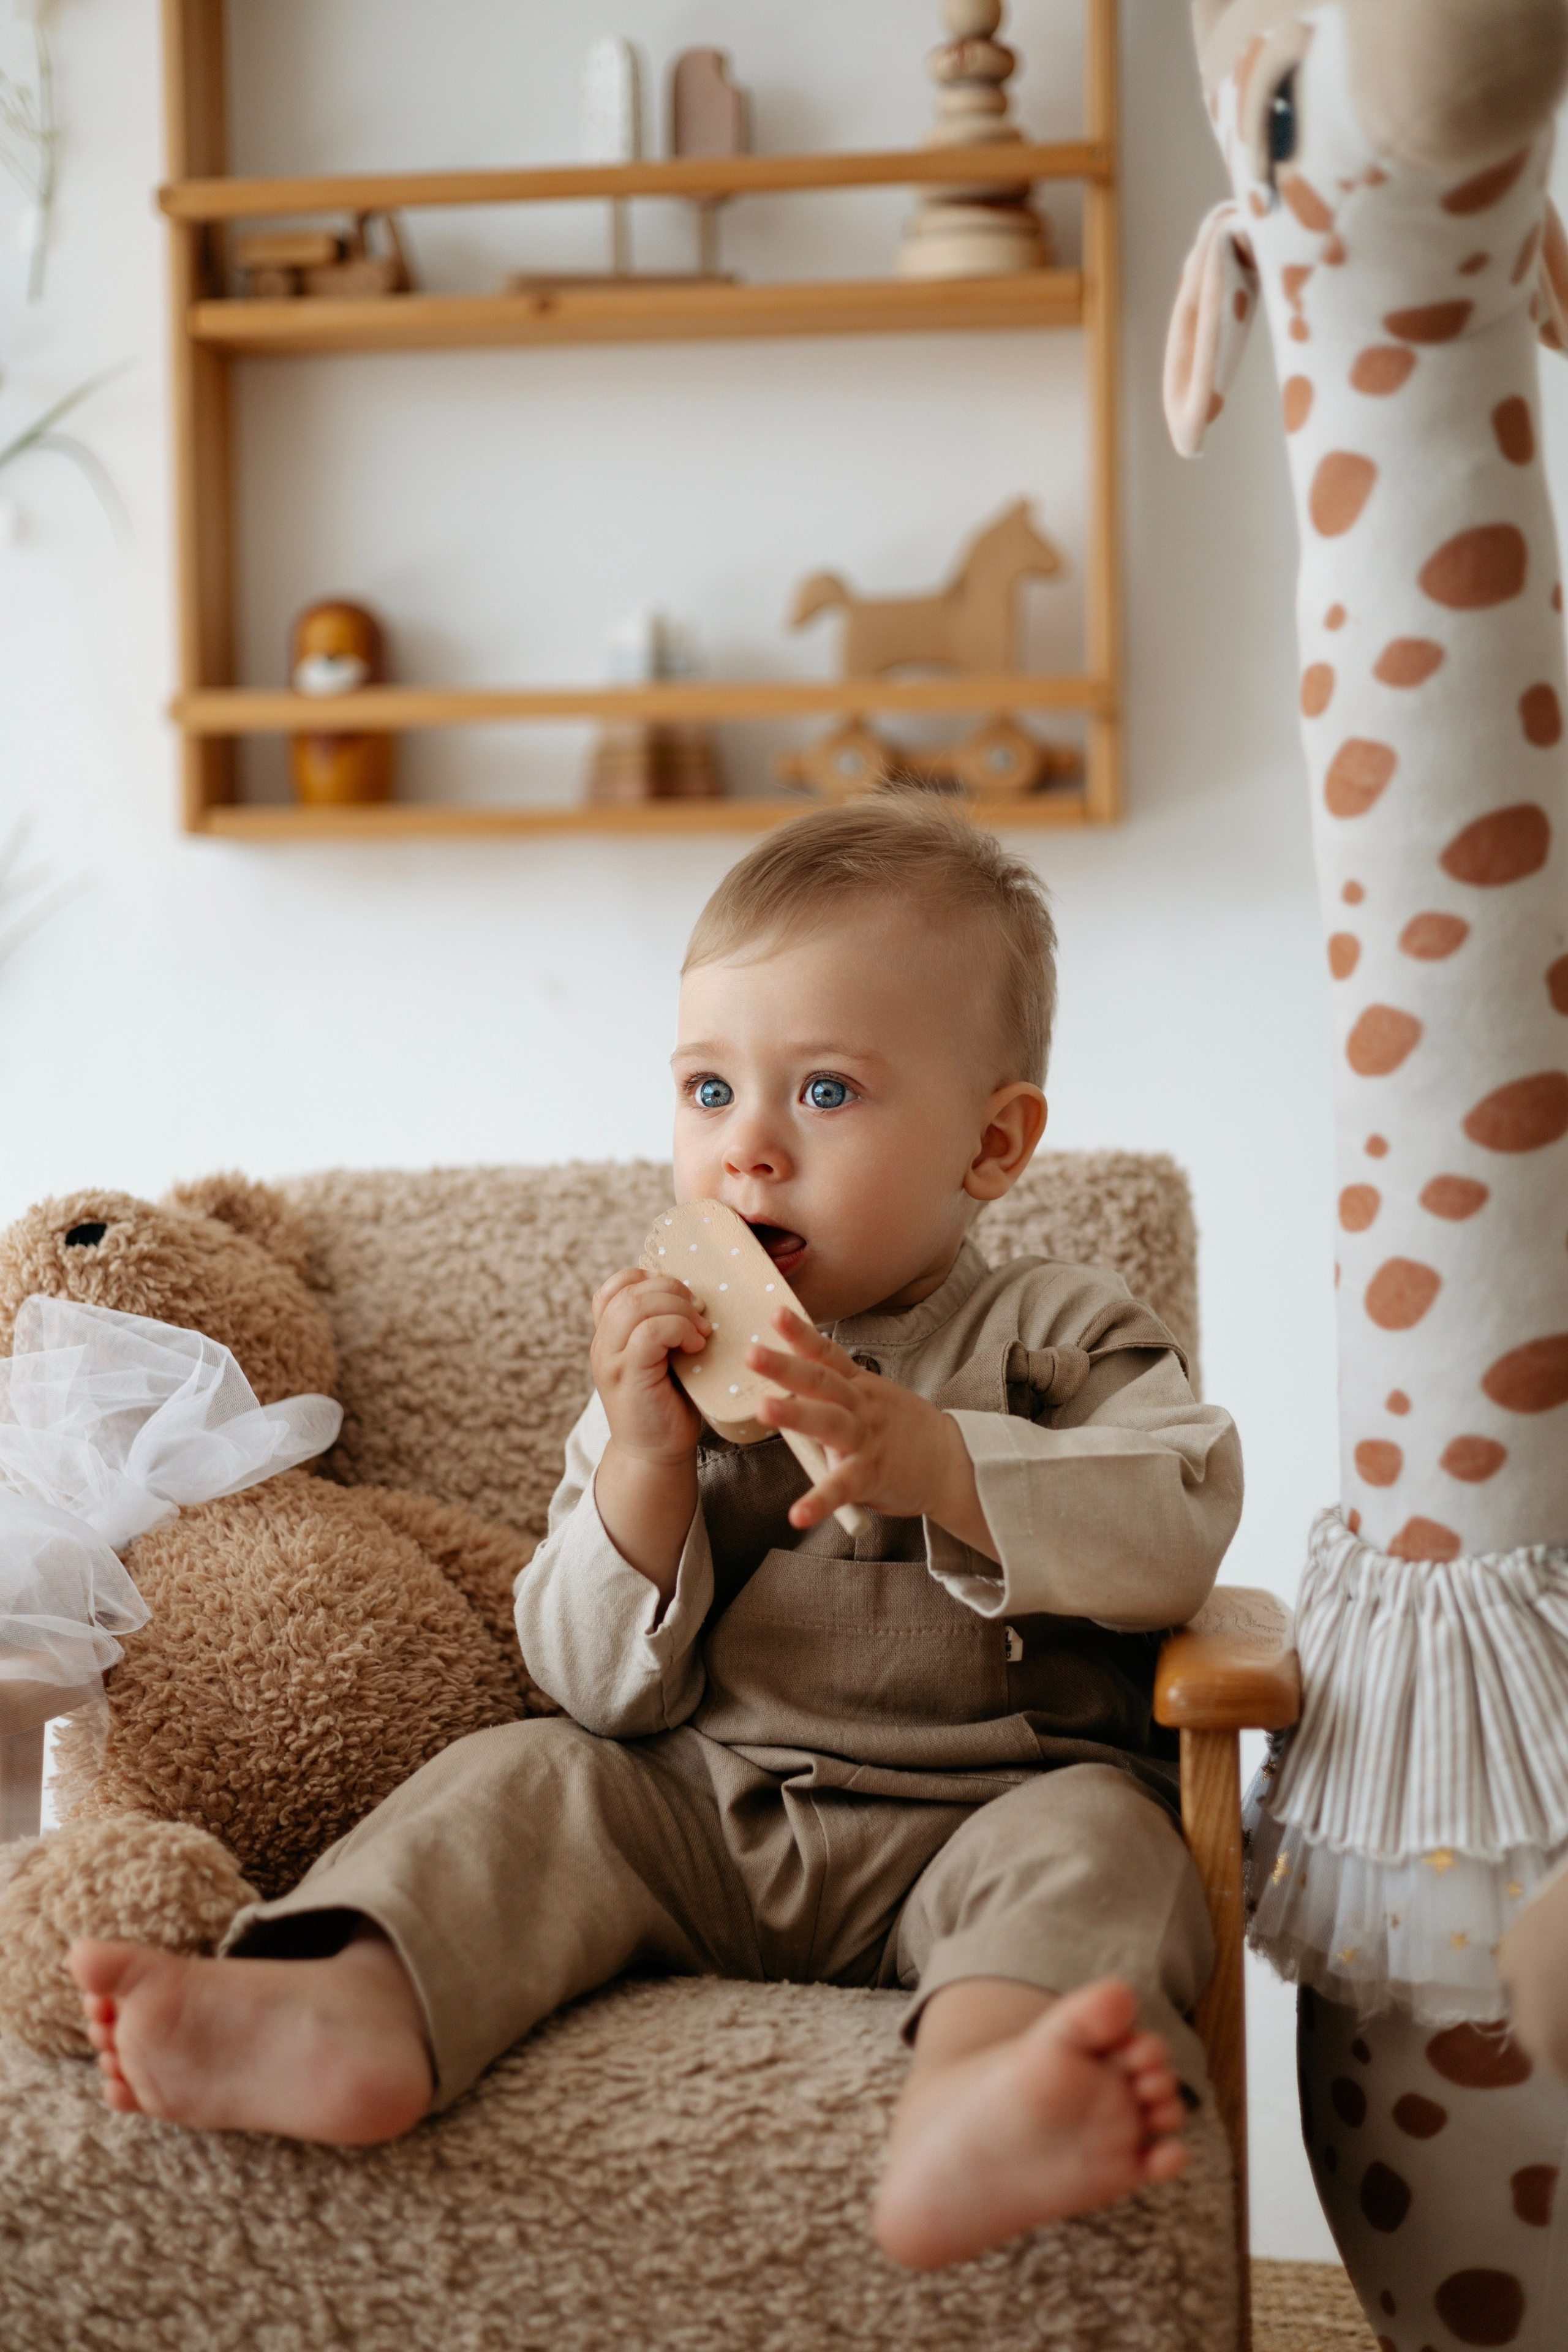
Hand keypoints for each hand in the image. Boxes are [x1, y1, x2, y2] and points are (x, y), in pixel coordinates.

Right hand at [590, 1267, 709, 1463]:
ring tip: (700, 1330)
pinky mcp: (627, 1376)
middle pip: (628, 1291)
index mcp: (609, 1336)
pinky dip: (678, 1329)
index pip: (615, 1287)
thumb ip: (664, 1328)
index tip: (680, 1296)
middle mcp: (603, 1345)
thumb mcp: (663, 1358)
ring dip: (678, 1309)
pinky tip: (696, 1345)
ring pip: (635, 1306)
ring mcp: (611, 1360)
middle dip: (672, 1290)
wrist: (654, 1455)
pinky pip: (649, 1333)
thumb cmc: (668, 1405)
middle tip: (700, 1311)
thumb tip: (697, 1296)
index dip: (649, 1278)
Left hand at [747, 1310, 995, 1553]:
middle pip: (820, 1381)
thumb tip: (788, 1383)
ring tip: (763, 1409)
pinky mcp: (871, 1475)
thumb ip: (835, 1391)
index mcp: (858, 1385)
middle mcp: (860, 1406)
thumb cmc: (901, 1429)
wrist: (951, 1462)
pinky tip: (797, 1515)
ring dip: (795, 1415)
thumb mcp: (871, 1397)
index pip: (826, 1354)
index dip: (800, 1333)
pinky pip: (842, 1487)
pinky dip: (819, 1502)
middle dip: (785, 1366)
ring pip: (828, 1422)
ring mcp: (865, 1439)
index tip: (775, 1312)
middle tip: (752, 1353)